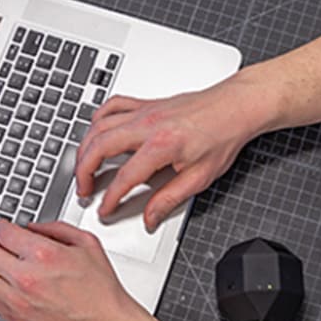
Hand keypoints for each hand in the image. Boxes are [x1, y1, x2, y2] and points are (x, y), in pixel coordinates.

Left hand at [0, 219, 141, 320]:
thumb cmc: (100, 290)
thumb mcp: (87, 245)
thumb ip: (56, 229)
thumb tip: (33, 227)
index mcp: (44, 255)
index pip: (4, 233)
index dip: (1, 226)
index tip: (2, 227)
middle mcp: (26, 278)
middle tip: (1, 244)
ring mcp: (18, 301)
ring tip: (2, 265)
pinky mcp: (15, 318)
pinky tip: (9, 284)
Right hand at [74, 75, 270, 230]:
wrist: (236, 106)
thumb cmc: (223, 136)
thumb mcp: (200, 177)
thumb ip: (170, 199)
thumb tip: (151, 217)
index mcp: (162, 146)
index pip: (125, 177)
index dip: (110, 197)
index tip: (105, 209)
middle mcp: (148, 125)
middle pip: (99, 146)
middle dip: (84, 171)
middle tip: (83, 189)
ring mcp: (144, 111)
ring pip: (99, 126)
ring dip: (85, 147)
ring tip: (84, 167)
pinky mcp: (146, 103)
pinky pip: (111, 106)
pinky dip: (97, 119)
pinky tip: (96, 132)